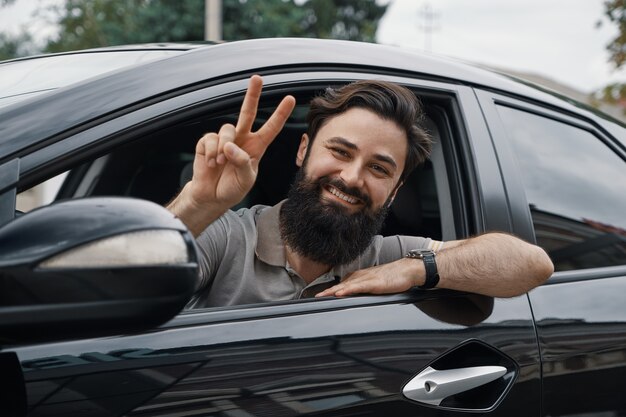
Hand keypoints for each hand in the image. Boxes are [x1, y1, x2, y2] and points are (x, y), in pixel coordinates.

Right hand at [190, 75, 295, 209]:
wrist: (212, 196)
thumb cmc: (232, 188)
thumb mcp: (246, 179)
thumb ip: (243, 162)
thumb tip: (230, 146)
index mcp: (257, 147)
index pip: (271, 128)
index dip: (281, 114)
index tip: (290, 99)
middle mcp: (242, 139)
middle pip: (248, 112)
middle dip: (252, 94)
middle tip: (257, 78)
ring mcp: (224, 140)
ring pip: (227, 129)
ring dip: (224, 147)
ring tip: (221, 163)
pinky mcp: (208, 143)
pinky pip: (210, 139)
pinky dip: (211, 153)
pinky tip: (211, 164)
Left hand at [315, 258, 420, 297]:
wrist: (406, 270)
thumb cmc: (392, 278)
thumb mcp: (374, 285)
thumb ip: (363, 290)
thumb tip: (354, 297)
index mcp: (358, 277)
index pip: (340, 285)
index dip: (328, 291)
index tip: (318, 297)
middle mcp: (359, 277)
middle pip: (339, 285)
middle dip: (326, 292)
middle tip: (313, 298)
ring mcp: (366, 279)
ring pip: (345, 286)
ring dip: (332, 291)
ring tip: (321, 296)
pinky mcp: (374, 283)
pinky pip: (358, 286)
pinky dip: (348, 290)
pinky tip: (341, 293)